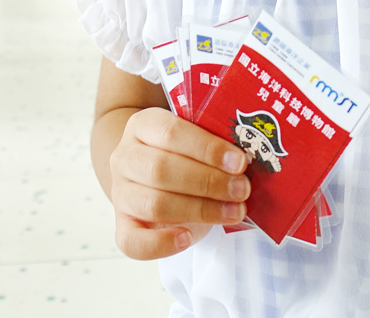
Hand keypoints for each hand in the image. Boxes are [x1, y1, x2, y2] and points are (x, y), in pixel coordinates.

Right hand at [107, 107, 250, 259]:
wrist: (150, 174)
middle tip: (241, 189)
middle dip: (208, 182)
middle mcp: (125, 156)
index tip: (239, 162)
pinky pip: (132, 241)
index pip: (170, 132)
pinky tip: (188, 237)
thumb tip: (248, 159)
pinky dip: (162, 244)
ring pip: (154, 204)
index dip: (206, 148)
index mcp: (142, 125)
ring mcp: (120, 192)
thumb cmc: (181, 156)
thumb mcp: (193, 140)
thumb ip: (212, 145)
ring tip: (234, 211)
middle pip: (161, 169)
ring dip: (200, 210)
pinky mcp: (123, 224)